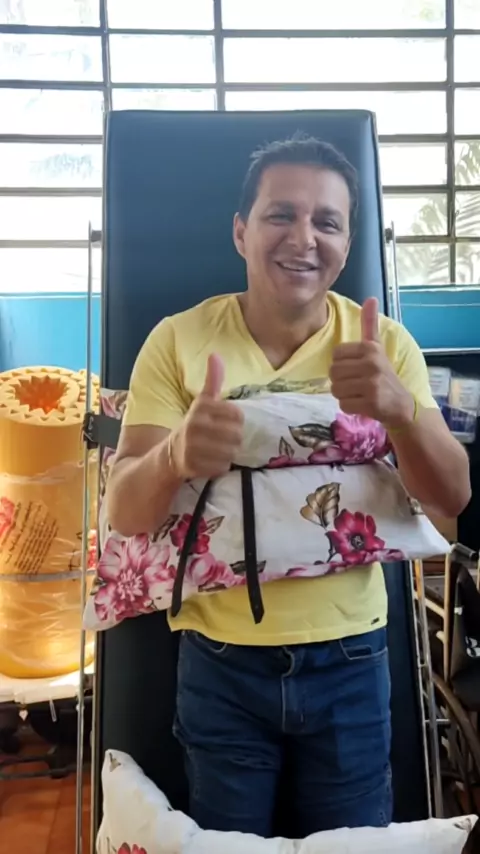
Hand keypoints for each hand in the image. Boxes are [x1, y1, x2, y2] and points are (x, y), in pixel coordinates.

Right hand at [170, 353, 243, 478]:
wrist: (172, 452)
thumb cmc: (195, 424)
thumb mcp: (203, 401)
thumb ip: (212, 380)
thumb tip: (214, 354)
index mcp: (201, 408)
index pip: (238, 415)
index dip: (236, 421)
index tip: (226, 422)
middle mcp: (194, 426)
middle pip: (237, 435)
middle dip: (234, 439)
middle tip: (223, 439)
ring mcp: (192, 447)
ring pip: (231, 452)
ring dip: (228, 453)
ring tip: (217, 450)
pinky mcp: (192, 466)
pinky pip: (221, 467)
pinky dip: (219, 467)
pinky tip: (210, 461)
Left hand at [329, 297, 414, 428]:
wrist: (401, 404)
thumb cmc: (384, 374)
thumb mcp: (377, 347)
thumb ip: (370, 324)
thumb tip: (370, 298)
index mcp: (370, 348)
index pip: (336, 354)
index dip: (342, 364)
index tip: (356, 368)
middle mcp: (371, 363)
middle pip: (333, 372)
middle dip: (340, 381)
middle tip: (357, 383)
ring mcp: (372, 384)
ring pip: (335, 389)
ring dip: (344, 394)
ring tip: (359, 393)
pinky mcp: (371, 402)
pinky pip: (343, 404)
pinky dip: (350, 407)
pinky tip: (363, 404)